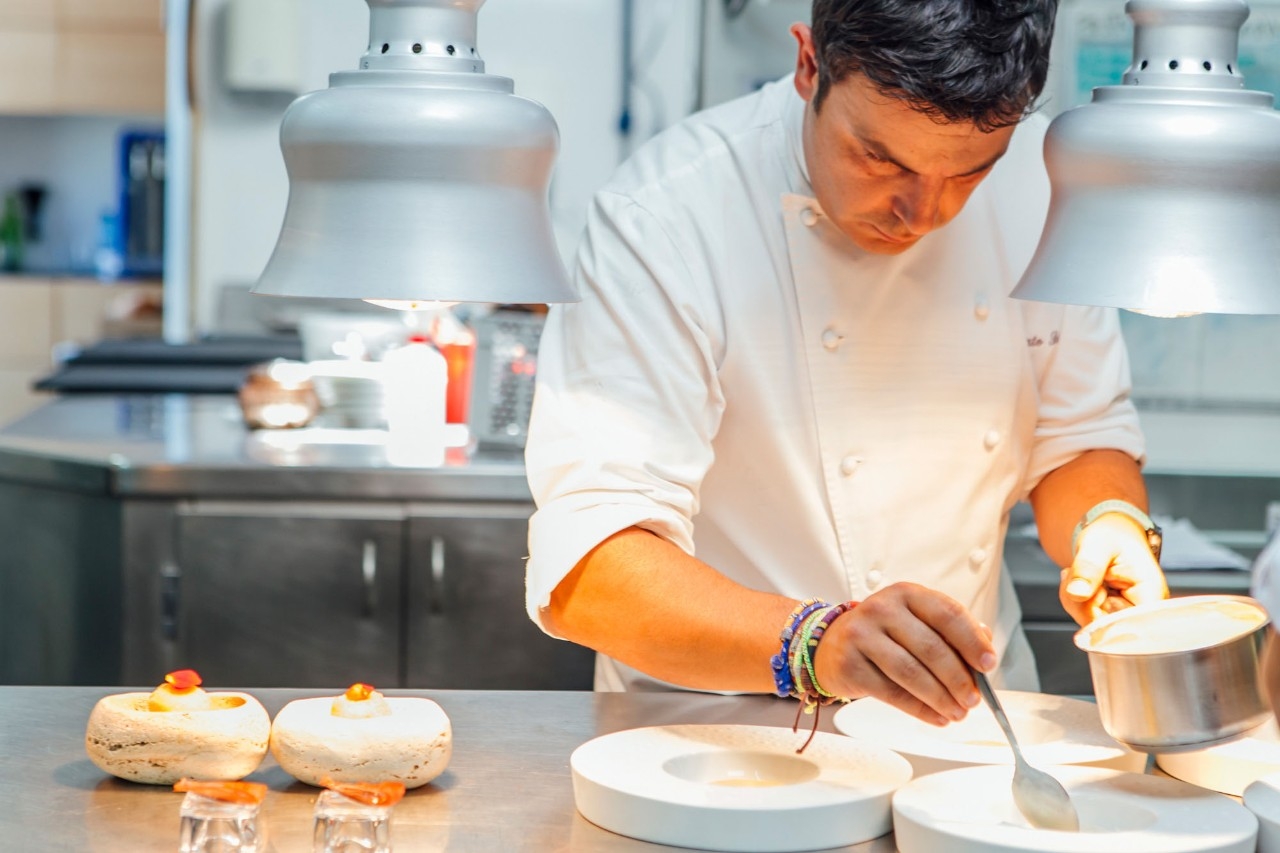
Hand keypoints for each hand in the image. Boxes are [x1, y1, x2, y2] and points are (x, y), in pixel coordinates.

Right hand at [812, 582, 995, 726]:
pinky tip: (936, 717)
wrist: (828, 645)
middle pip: (932, 648)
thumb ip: (949, 630)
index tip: (988, 664)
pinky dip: (919, 709)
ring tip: (957, 712)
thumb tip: (986, 645)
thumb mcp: (914, 621)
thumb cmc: (882, 635)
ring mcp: (861, 635)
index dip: (972, 641)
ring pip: (912, 673)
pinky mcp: (849, 664)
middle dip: (959, 679)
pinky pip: (892, 693)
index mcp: (905, 594)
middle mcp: (882, 609)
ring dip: (941, 698)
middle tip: (973, 700)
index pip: (947, 614)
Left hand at [1061, 511, 1168, 624]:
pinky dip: (1075, 602)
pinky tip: (1081, 583)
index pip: (1130, 627)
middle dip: (1082, 603)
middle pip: (1106, 630)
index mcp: (1151, 594)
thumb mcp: (1097, 544)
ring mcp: (1125, 616)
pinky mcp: (1111, 617)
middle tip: (1078, 574)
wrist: (1110, 534)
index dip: (1102, 621)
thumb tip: (1076, 592)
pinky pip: (1085, 620)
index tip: (1090, 595)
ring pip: (1091, 627)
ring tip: (1080, 574)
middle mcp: (1142, 611)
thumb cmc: (1113, 535)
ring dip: (1075, 601)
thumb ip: (1088, 567)